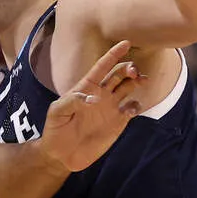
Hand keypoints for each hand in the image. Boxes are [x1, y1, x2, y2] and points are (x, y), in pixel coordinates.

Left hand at [39, 40, 143, 171]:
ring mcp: (111, 107)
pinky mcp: (118, 123)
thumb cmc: (55, 129)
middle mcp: (101, 94)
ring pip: (129, 87)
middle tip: (133, 72)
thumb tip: (94, 98)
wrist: (61, 154)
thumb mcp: (57, 112)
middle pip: (119, 74)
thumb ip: (72, 100)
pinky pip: (131, 108)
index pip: (102, 67)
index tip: (125, 43)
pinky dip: (135, 105)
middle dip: (128, 68)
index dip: (113, 54)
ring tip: (140, 81)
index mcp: (86, 87)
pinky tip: (130, 109)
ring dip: (137, 81)